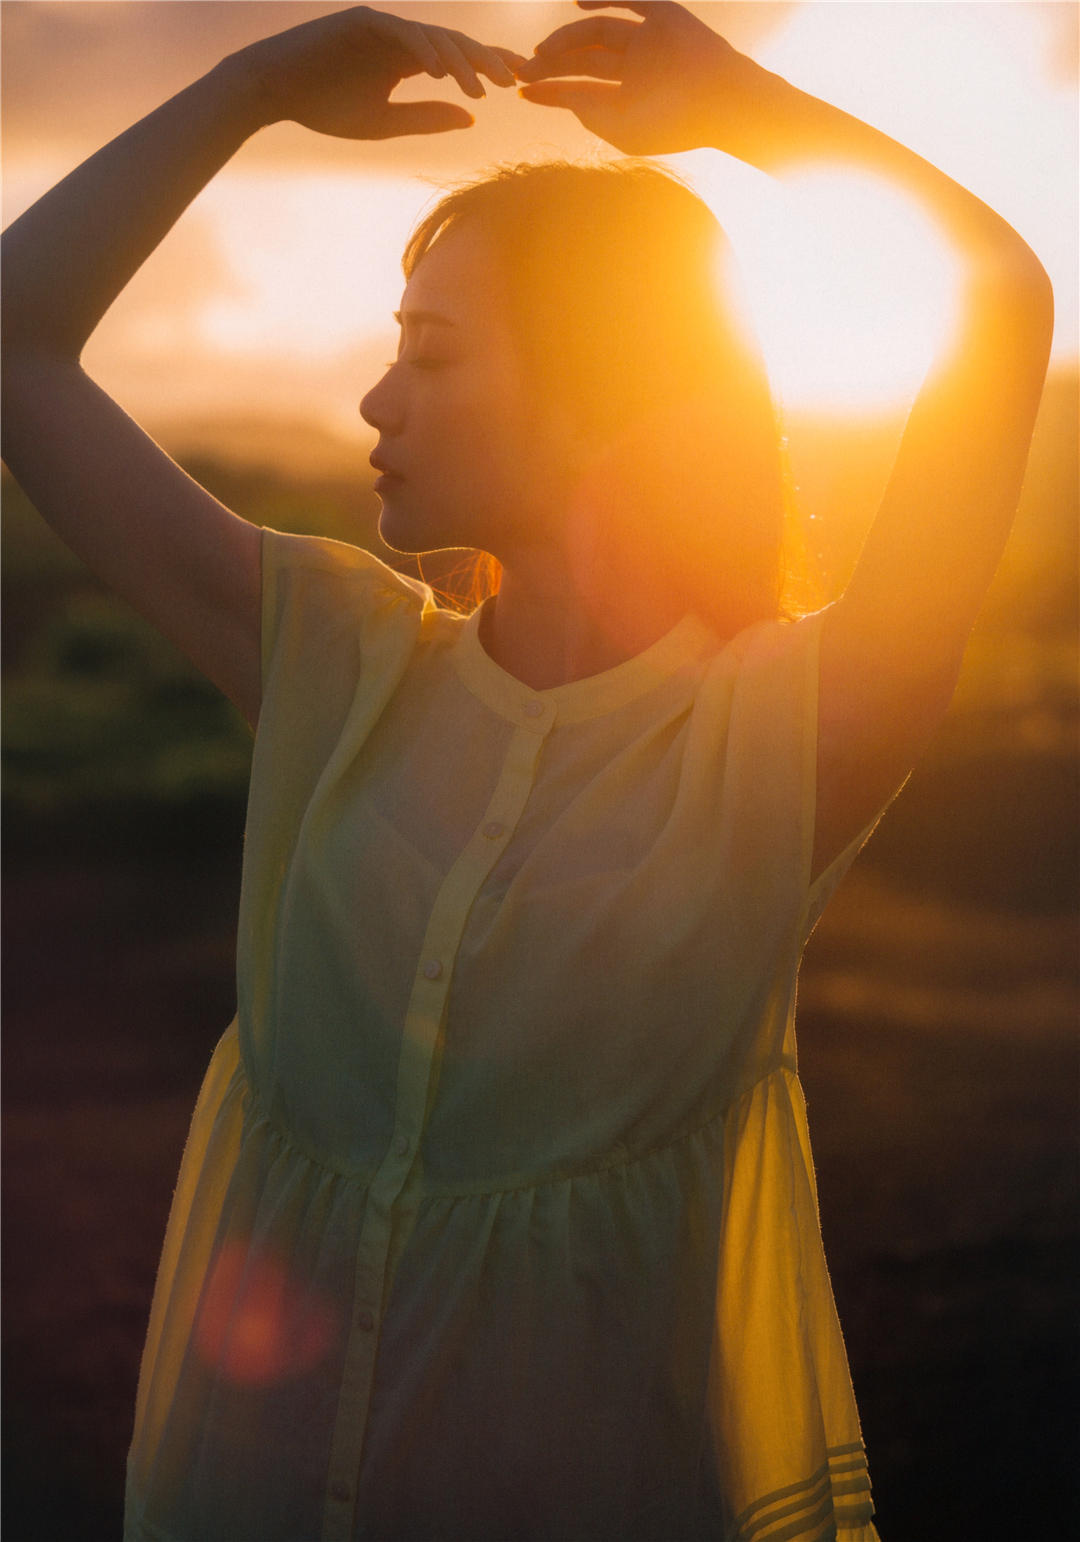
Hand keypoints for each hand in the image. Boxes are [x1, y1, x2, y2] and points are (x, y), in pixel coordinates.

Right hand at [238, 4, 524, 139]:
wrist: (272, 92)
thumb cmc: (324, 108)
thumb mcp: (383, 123)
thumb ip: (426, 118)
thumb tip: (472, 118)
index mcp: (409, 60)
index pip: (459, 60)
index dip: (489, 68)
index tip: (521, 84)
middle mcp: (402, 38)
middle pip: (455, 44)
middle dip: (487, 61)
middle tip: (516, 82)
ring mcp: (383, 25)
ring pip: (434, 38)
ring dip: (460, 63)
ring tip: (483, 88)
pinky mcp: (361, 20)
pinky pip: (401, 33)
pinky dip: (422, 51)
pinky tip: (441, 73)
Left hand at [516, 1, 770, 157]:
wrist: (720, 101)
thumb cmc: (674, 125)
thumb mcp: (622, 130)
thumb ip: (590, 114)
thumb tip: (566, 98)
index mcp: (629, 96)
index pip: (582, 88)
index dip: (550, 90)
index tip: (520, 91)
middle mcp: (636, 66)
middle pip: (584, 59)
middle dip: (551, 65)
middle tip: (521, 70)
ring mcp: (648, 39)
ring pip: (597, 31)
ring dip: (566, 38)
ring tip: (540, 52)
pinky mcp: (664, 14)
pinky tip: (576, 4)